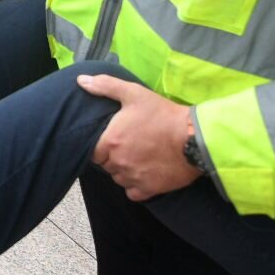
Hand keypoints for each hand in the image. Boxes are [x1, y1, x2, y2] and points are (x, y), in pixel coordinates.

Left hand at [79, 75, 199, 200]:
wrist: (194, 138)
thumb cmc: (162, 114)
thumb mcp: (134, 93)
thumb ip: (105, 86)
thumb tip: (81, 81)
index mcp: (111, 141)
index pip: (92, 152)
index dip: (101, 146)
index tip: (112, 139)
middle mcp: (118, 163)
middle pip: (106, 165)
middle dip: (113, 157)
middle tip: (128, 145)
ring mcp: (133, 178)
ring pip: (118, 179)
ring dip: (123, 171)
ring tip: (137, 158)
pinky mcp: (149, 190)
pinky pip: (133, 193)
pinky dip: (135, 185)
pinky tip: (144, 173)